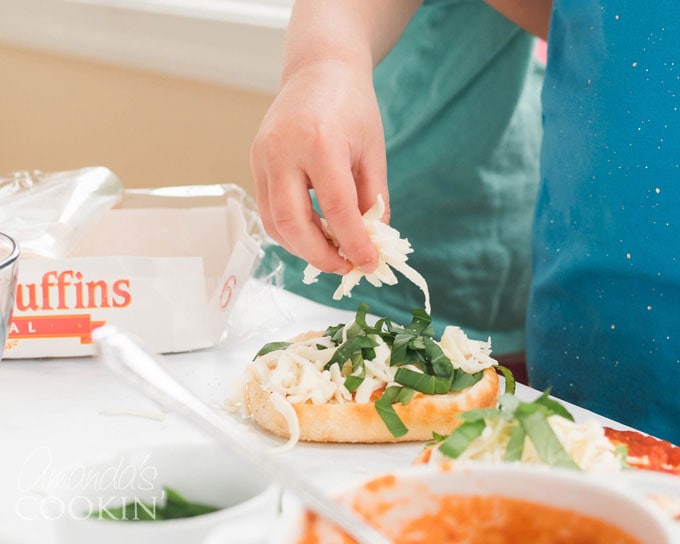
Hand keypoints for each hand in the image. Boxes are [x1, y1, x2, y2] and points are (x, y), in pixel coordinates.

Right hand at [250, 59, 387, 273]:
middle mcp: (283, 151)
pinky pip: (268, 209)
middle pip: (292, 224)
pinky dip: (291, 229)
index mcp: (320, 143)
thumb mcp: (373, 152)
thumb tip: (371, 243)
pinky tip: (314, 232)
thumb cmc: (352, 106)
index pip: (336, 209)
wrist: (318, 69)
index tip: (367, 263)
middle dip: (319, 256)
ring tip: (331, 251)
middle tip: (344, 266)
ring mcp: (262, 156)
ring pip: (274, 223)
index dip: (354, 244)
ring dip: (302, 247)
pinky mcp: (254, 161)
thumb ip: (373, 200)